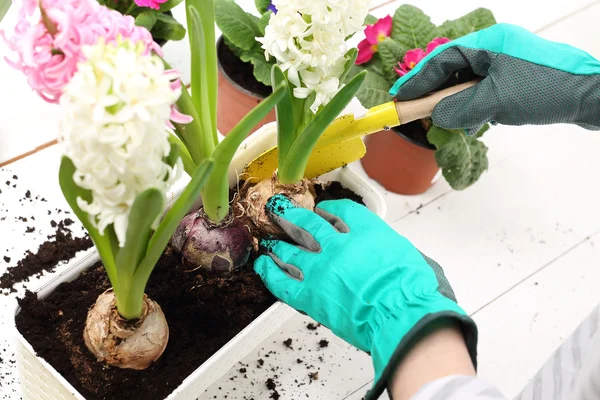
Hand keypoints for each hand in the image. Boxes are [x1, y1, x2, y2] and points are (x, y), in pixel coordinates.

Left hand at [254, 194, 476, 399]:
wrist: (400, 314)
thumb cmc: (410, 287)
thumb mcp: (404, 252)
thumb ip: (384, 245)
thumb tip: (377, 248)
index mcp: (364, 230)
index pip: (342, 211)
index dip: (330, 209)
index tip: (324, 210)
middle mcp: (337, 244)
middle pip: (308, 223)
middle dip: (291, 214)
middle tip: (279, 208)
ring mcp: (320, 269)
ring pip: (290, 249)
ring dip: (277, 242)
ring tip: (268, 240)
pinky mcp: (310, 295)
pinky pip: (282, 281)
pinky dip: (269, 272)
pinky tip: (262, 264)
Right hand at [391, 23, 599, 134]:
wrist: (590, 95)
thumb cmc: (545, 90)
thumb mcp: (495, 101)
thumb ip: (458, 108)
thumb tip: (435, 116)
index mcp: (488, 43)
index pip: (442, 59)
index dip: (418, 78)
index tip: (400, 96)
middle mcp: (495, 48)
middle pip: (452, 68)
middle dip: (434, 91)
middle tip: (415, 110)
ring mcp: (506, 62)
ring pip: (467, 81)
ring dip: (454, 101)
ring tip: (442, 120)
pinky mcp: (515, 77)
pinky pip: (482, 89)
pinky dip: (472, 105)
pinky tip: (470, 121)